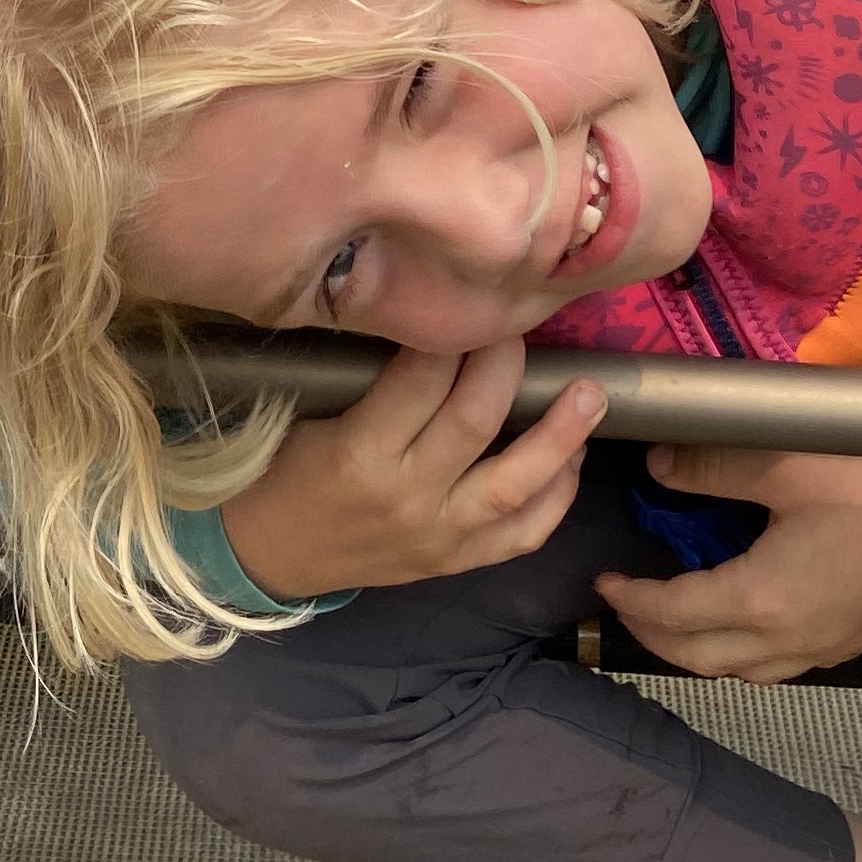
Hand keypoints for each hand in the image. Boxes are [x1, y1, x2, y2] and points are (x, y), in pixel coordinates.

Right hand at [217, 341, 602, 600]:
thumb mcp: (311, 413)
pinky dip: (556, 497)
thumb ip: (369, 376)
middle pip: (476, 420)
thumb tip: (436, 319)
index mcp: (360, 451)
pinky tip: (573, 459)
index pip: (422, 378)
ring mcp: (439, 536)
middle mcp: (407, 496)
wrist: (269, 558)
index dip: (453, 333)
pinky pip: (521, 536)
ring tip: (591, 394)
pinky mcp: (456, 563)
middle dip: (509, 365)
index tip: (470, 298)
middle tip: (523, 326)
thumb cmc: (283, 472)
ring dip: (560, 436)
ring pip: (516, 484)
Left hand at [597, 446, 861, 683]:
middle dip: (655, 637)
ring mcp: (836, 644)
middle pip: (704, 660)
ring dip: (702, 649)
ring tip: (678, 612)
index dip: (632, 600)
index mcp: (765, 603)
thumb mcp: (785, 459)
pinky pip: (787, 662)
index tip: (602, 580)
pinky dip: (748, 649)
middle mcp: (796, 640)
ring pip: (748, 671)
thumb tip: (656, 467)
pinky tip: (750, 611)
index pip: (675, 616)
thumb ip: (712, 466)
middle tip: (626, 602)